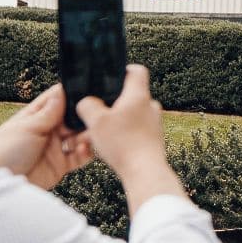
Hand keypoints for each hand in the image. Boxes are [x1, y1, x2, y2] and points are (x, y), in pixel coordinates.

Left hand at [0, 85, 94, 191]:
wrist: (4, 183)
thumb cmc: (6, 153)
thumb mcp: (28, 127)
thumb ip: (48, 112)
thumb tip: (61, 92)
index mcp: (35, 117)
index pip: (55, 100)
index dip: (68, 95)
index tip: (83, 93)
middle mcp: (47, 131)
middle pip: (70, 119)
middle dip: (80, 117)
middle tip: (89, 117)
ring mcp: (54, 148)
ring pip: (77, 136)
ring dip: (85, 135)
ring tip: (86, 136)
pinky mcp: (61, 165)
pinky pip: (79, 156)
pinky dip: (85, 152)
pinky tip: (83, 149)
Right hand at [73, 65, 169, 179]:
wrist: (145, 172)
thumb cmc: (123, 144)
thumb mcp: (96, 121)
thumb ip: (88, 105)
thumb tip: (87, 102)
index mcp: (139, 95)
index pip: (136, 70)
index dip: (122, 70)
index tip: (109, 78)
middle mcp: (151, 107)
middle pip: (130, 95)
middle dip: (113, 102)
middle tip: (98, 112)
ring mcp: (155, 124)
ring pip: (132, 115)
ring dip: (117, 122)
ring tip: (101, 133)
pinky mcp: (153, 140)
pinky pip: (136, 131)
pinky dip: (124, 135)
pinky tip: (111, 146)